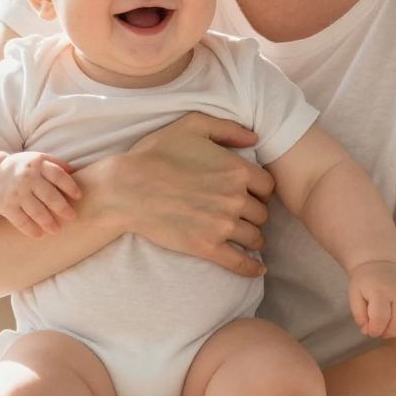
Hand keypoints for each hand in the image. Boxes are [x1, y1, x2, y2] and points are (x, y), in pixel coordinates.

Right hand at [0, 152, 81, 237]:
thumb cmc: (23, 168)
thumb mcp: (37, 159)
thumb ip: (55, 163)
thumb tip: (75, 171)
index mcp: (37, 163)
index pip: (58, 175)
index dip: (70, 186)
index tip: (78, 196)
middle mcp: (26, 177)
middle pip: (49, 195)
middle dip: (62, 208)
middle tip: (72, 217)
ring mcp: (16, 192)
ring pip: (36, 211)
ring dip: (48, 222)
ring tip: (57, 230)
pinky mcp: (6, 205)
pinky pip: (21, 220)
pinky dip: (30, 229)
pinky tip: (39, 235)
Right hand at [98, 112, 274, 277]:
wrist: (127, 188)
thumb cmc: (156, 154)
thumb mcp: (191, 125)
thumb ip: (227, 128)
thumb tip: (255, 138)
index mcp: (236, 170)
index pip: (268, 186)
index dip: (260, 190)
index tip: (251, 193)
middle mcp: (235, 199)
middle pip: (262, 213)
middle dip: (254, 213)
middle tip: (243, 214)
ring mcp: (222, 225)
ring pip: (255, 237)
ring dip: (253, 238)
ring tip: (246, 238)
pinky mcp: (207, 247)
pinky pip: (240, 263)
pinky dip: (251, 268)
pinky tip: (257, 270)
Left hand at [348, 260, 395, 338]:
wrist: (382, 263)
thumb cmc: (367, 283)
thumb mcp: (354, 295)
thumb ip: (359, 315)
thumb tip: (368, 331)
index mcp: (380, 291)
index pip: (380, 319)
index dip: (374, 330)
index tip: (370, 330)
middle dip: (387, 333)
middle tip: (381, 330)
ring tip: (392, 327)